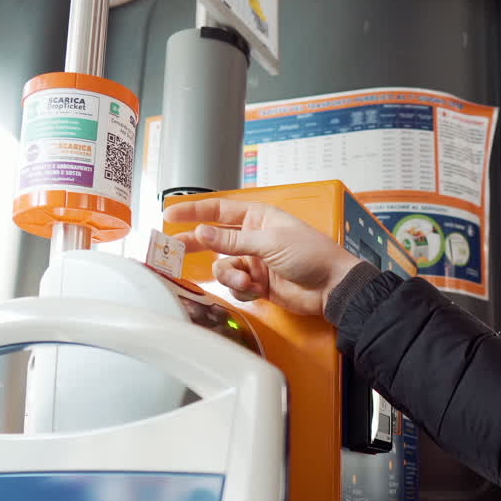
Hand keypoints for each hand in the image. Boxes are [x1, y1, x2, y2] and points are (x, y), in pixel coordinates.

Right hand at [163, 198, 360, 316]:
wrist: (331, 287)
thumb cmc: (310, 255)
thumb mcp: (270, 242)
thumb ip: (232, 241)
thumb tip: (201, 232)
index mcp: (257, 217)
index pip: (218, 210)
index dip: (193, 211)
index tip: (170, 214)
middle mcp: (252, 237)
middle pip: (213, 239)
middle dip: (195, 245)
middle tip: (171, 249)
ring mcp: (254, 261)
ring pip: (223, 267)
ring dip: (230, 276)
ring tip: (246, 281)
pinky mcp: (257, 283)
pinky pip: (234, 285)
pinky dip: (241, 289)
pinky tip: (256, 290)